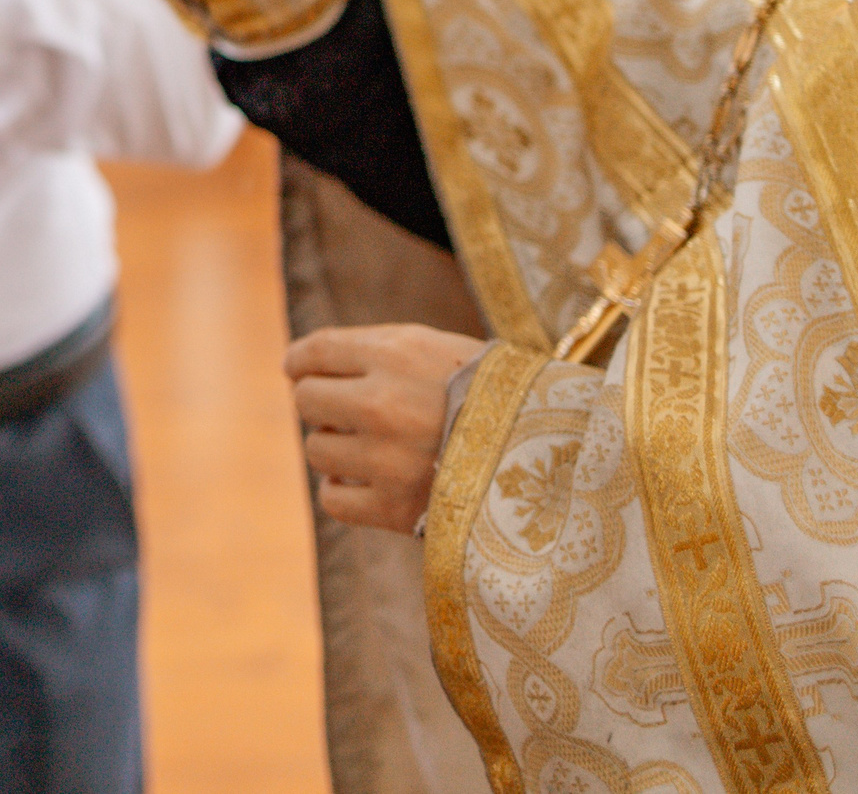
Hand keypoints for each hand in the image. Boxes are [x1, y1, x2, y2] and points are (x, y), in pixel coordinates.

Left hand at [283, 325, 487, 532]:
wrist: (558, 458)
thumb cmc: (494, 396)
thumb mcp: (440, 350)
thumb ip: (377, 351)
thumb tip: (303, 364)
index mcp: (396, 355)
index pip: (313, 352)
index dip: (300, 362)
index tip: (300, 369)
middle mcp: (382, 403)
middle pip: (306, 400)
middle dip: (322, 405)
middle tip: (349, 412)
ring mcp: (385, 459)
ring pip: (318, 450)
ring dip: (338, 449)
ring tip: (375, 448)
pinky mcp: (393, 508)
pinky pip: (333, 498)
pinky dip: (345, 491)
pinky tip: (370, 482)